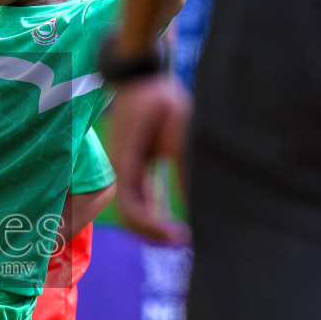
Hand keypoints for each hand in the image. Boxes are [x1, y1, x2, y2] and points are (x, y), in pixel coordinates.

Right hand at [108, 73, 190, 243]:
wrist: (143, 78)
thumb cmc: (160, 98)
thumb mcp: (179, 128)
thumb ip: (185, 160)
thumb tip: (198, 193)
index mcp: (125, 162)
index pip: (132, 207)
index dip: (152, 227)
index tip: (178, 235)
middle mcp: (121, 170)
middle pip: (130, 215)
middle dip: (153, 233)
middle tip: (183, 241)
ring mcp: (127, 170)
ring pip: (135, 210)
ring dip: (153, 227)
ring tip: (180, 237)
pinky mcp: (136, 168)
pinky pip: (142, 199)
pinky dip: (155, 214)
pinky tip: (174, 224)